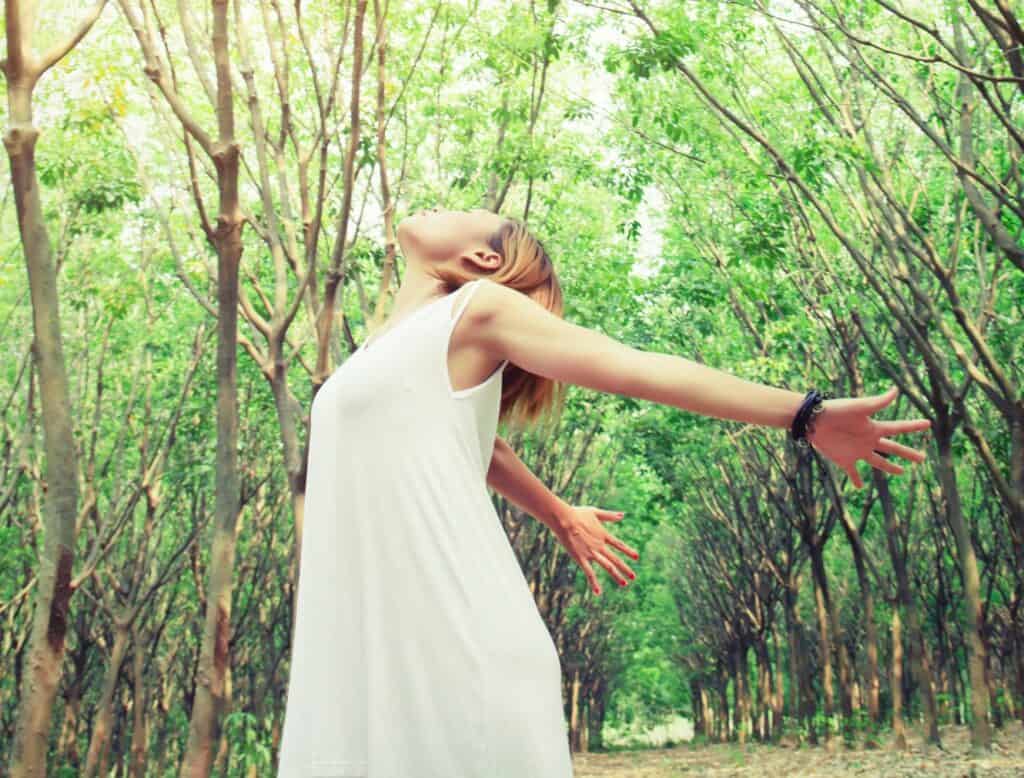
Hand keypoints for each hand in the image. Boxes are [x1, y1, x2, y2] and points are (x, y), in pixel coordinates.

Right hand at [551, 505, 639, 595]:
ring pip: (607, 566)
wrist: (565, 519)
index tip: (636, 557)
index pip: (619, 545)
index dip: (628, 551)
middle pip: (616, 559)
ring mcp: (591, 553)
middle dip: (625, 568)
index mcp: (603, 535)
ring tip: (624, 584)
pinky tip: (598, 592)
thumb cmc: (577, 513)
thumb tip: (623, 515)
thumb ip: (609, 515)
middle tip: (633, 577)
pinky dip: (594, 582)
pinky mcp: (581, 558)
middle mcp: (600, 546)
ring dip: (617, 575)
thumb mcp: (595, 512)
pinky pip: (589, 572)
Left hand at [807, 386, 930, 488]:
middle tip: (923, 458)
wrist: (813, 420)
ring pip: (878, 462)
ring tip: (901, 472)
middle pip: (893, 448)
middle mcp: (868, 440)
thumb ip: (878, 402)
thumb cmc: (836, 410)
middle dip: (908, 453)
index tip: (928, 424)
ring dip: (890, 467)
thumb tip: (896, 390)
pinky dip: (857, 479)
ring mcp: (857, 451)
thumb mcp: (859, 407)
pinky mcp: (844, 460)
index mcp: (874, 428)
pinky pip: (853, 472)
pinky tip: (860, 487)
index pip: (898, 428)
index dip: (913, 426)